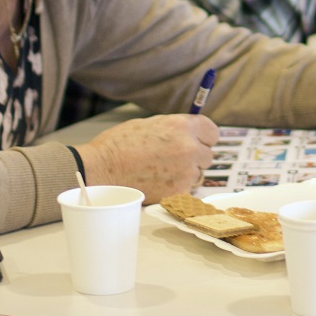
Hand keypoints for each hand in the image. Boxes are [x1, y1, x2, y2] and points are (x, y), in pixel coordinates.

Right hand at [76, 113, 218, 201]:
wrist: (102, 169)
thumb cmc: (121, 143)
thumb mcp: (151, 123)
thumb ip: (176, 127)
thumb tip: (191, 132)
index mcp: (183, 126)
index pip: (213, 132)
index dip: (204, 137)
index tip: (198, 141)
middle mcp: (189, 148)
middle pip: (207, 155)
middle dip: (195, 157)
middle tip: (174, 158)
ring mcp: (186, 172)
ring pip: (198, 174)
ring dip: (187, 173)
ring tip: (163, 171)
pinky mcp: (179, 192)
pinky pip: (188, 190)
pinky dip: (177, 188)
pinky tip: (160, 183)